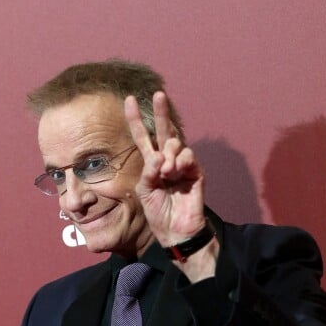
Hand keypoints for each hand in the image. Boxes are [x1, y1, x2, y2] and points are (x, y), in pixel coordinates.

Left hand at [125, 92, 217, 279]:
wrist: (175, 230)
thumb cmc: (158, 212)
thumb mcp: (145, 191)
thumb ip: (148, 172)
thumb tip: (158, 156)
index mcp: (151, 163)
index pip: (143, 137)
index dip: (136, 119)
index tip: (129, 100)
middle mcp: (167, 160)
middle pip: (164, 130)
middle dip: (161, 112)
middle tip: (159, 94)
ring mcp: (182, 165)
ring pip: (175, 143)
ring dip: (168, 155)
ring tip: (165, 173)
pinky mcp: (196, 172)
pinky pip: (188, 156)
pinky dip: (180, 161)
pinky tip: (175, 171)